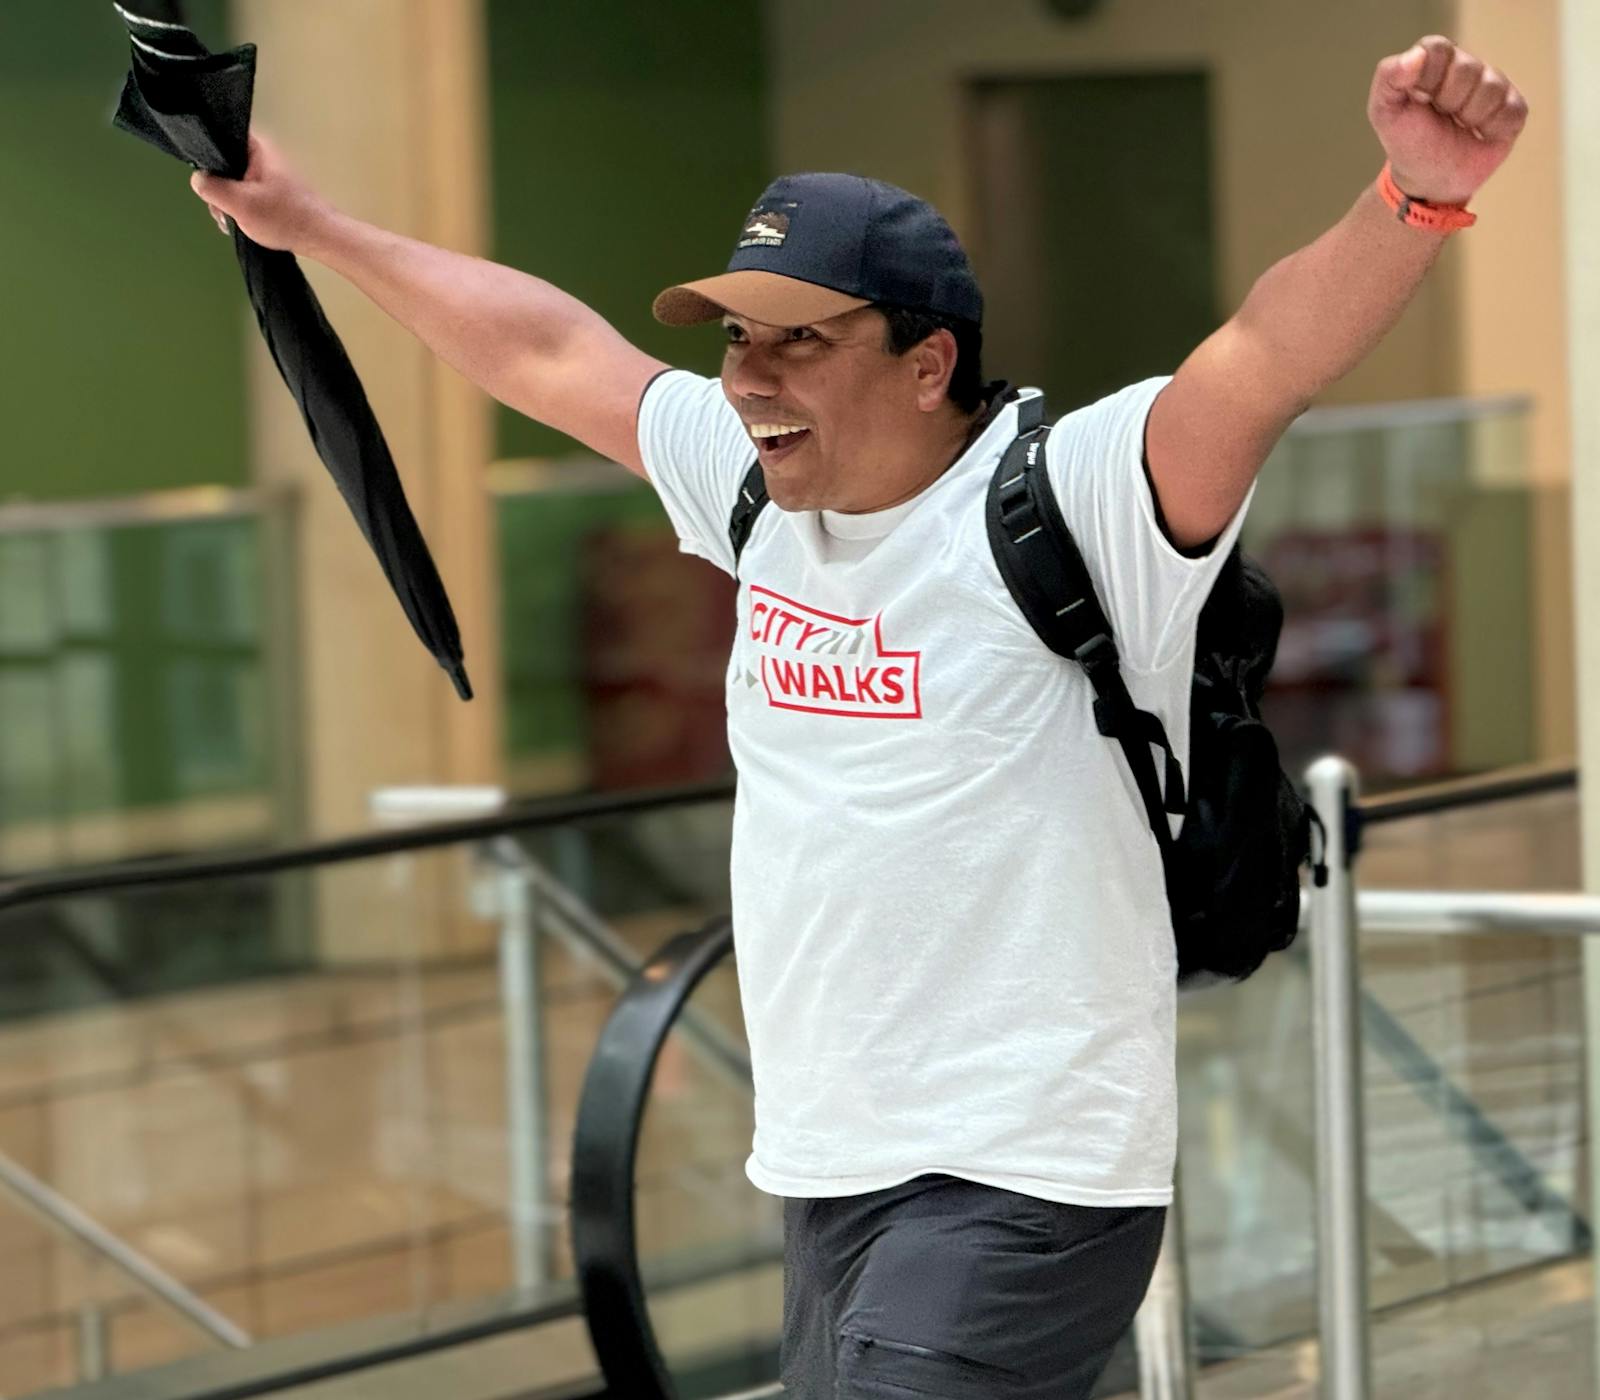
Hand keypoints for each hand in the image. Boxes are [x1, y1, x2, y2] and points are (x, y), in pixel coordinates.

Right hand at [189, 131, 333, 253]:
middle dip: (217, 189)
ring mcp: (268, 174)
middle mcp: (262, 156)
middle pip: (224, 164)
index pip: (220, 137)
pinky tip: (238, 224)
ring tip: (229, 222)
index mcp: (256, 147)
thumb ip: (212, 187)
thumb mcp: (239, 203)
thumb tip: (197, 178)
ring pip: (233, 182)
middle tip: (219, 212)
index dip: (207, 157)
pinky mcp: (272, 191)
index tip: (204, 180)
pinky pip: (246, 193)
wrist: (321, 238)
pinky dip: (239, 208)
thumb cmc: (283, 217)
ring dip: (227, 203)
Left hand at [1368, 35, 1527, 205]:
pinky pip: (1511, 110)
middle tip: (1440, 118)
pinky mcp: (1514, 107)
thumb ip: (1388, 78)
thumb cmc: (1408, 141)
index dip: (1429, 77)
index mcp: (1435, 61)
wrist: (1430, 179)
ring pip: (1491, 88)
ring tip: (1459, 127)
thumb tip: (1415, 56)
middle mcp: (1467, 66)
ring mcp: (1494, 85)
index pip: (1438, 48)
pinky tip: (1480, 135)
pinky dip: (1492, 129)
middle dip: (1448, 102)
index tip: (1421, 100)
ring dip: (1470, 117)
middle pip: (1467, 68)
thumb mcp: (1384, 112)